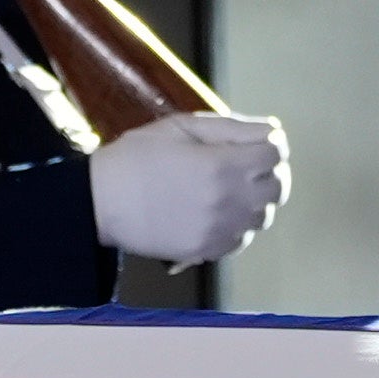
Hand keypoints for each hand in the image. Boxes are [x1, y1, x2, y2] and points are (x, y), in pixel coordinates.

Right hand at [87, 112, 292, 266]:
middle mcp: (229, 200)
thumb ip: (231, 127)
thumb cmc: (138, 156)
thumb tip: (272, 130)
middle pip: (278, 187)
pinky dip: (236, 226)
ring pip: (263, 216)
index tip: (256, 144)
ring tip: (228, 190)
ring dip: (253, 201)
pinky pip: (241, 239)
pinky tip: (215, 213)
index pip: (277, 154)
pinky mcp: (207, 251)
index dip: (270, 144)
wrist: (100, 201)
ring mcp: (219, 230)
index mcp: (223, 164)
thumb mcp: (182, 127)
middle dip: (268, 172)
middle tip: (245, 166)